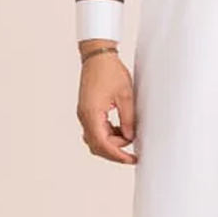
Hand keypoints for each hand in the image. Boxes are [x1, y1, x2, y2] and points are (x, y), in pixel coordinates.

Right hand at [76, 42, 137, 163]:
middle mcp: (84, 116)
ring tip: (129, 135)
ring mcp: (84, 114)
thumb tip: (130, 137)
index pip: (102, 144)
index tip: (131, 159)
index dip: (117, 155)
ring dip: (111, 143)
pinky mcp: (88, 111)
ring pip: (96, 139)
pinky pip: (96, 130)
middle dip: (115, 152)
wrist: (98, 56)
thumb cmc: (110, 71)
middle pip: (96, 146)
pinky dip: (108, 134)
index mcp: (91, 114)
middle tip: (133, 153)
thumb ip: (128, 119)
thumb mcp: (126, 95)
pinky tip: (121, 129)